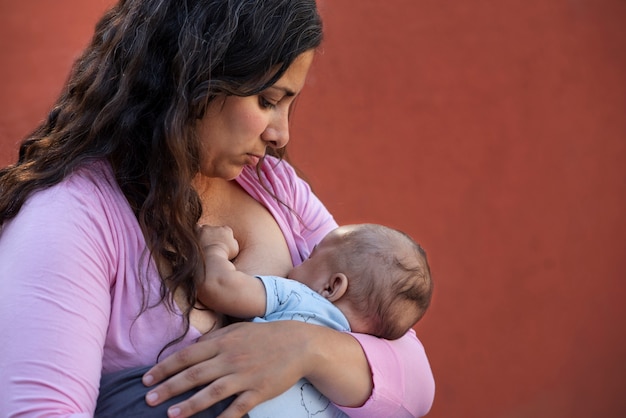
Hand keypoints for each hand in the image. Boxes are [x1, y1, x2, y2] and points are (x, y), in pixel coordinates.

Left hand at [142, 321, 314, 417]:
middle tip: (148, 399)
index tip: (146, 379)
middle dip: (168, 387)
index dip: (164, 368)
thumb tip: (191, 348)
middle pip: (193, 375)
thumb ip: (213, 338)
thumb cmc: (264, 336)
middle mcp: (230, 358)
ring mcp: (245, 375)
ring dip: (189, 405)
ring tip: (170, 414)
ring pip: (212, 392)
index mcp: (222, 342)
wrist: (298, 343)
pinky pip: (237, 407)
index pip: (186, 356)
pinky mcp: (258, 391)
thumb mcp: (237, 330)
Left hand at [196, 224, 238, 259]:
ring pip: (207, 228)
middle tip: (212, 243)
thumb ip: (233, 242)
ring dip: (206, 233)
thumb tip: (232, 240)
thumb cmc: (225, 254)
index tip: (221, 242)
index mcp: (228, 230)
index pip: (226, 230)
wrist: (214, 255)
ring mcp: (209, 228)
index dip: (223, 236)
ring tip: (204, 241)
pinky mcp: (200, 231)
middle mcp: (219, 227)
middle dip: (215, 235)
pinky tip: (197, 236)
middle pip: (216, 229)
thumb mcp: (235, 249)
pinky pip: (197, 227)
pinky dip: (197, 230)